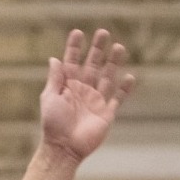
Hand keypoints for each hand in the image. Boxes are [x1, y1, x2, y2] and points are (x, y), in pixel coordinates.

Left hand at [39, 28, 134, 163]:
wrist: (64, 147)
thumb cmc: (52, 123)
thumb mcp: (49, 97)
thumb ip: (55, 78)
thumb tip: (54, 58)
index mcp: (67, 84)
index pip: (71, 61)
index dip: (74, 47)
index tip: (78, 32)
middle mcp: (83, 89)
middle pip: (93, 65)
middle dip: (98, 49)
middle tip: (104, 32)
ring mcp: (96, 100)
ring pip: (107, 77)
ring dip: (113, 63)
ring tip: (119, 47)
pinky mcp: (107, 113)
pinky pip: (117, 98)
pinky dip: (124, 89)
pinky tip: (130, 77)